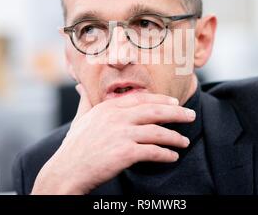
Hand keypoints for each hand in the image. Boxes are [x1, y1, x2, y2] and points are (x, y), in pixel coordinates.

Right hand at [31, 84, 195, 194]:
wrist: (66, 171)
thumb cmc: (74, 147)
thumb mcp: (79, 119)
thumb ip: (85, 101)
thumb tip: (80, 87)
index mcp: (108, 108)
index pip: (141, 99)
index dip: (161, 100)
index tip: (175, 102)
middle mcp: (117, 118)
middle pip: (155, 111)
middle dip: (177, 113)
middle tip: (191, 115)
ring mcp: (121, 135)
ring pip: (157, 132)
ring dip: (175, 137)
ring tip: (184, 141)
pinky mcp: (125, 153)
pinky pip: (153, 152)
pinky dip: (166, 154)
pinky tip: (173, 157)